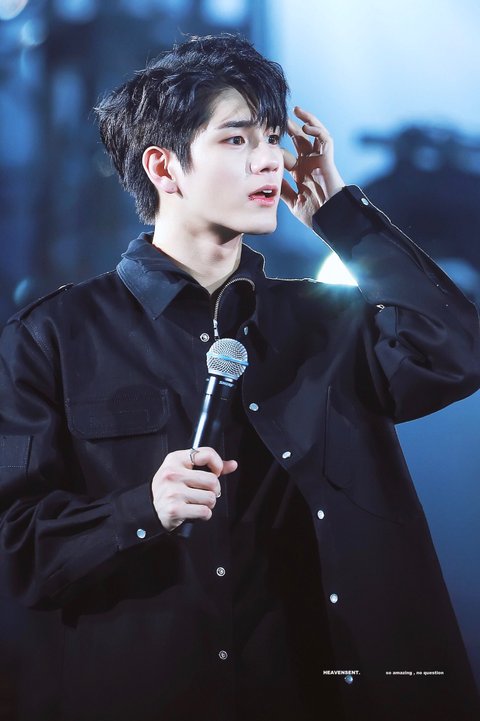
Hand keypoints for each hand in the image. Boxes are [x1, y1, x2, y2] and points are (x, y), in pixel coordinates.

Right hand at [151, 447, 236, 531]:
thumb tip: (232, 464)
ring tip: (197, 502)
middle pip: (212, 480)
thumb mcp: (183, 471)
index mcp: (175, 459)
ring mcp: (173, 492)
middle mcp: (173, 474)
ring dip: (208, 504)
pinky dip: (204, 515)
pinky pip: (204, 512)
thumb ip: (209, 466)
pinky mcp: (175, 509)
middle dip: (214, 490)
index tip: (215, 472)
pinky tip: (195, 511)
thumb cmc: (169, 488)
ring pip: (210, 498)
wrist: (149, 509)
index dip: (217, 464)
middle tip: (205, 492)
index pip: (206, 454)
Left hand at [281, 106, 345, 226]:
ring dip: (306, 122)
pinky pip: (325, 139)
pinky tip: (306, 126)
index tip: (263, 141)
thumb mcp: (292, 201)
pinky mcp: (327, 159)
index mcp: (300, 174)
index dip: (276, 149)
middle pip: (299, 141)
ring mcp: (318, 160)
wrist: (329, 218)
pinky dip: (317, 130)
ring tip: (296, 110)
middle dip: (289, 129)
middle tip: (278, 118)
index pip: (286, 156)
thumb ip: (283, 189)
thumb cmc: (314, 214)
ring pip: (314, 135)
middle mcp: (309, 164)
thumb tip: (270, 181)